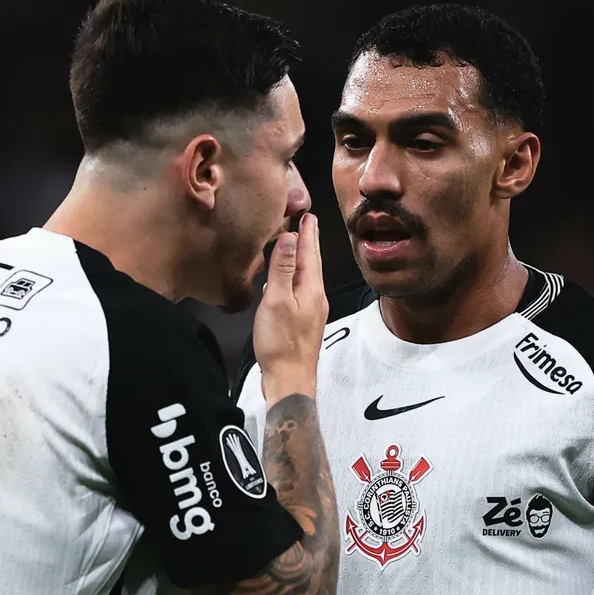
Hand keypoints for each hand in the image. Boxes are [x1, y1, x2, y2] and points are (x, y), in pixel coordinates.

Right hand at [252, 213, 327, 400]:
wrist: (290, 380)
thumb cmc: (281, 344)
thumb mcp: (278, 300)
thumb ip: (284, 268)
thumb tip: (292, 237)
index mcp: (311, 289)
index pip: (310, 252)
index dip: (307, 232)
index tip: (307, 214)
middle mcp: (316, 297)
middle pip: (313, 262)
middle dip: (308, 241)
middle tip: (307, 222)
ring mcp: (311, 311)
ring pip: (307, 276)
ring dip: (302, 258)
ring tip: (296, 244)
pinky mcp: (303, 322)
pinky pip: (300, 290)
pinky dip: (294, 277)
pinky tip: (285, 280)